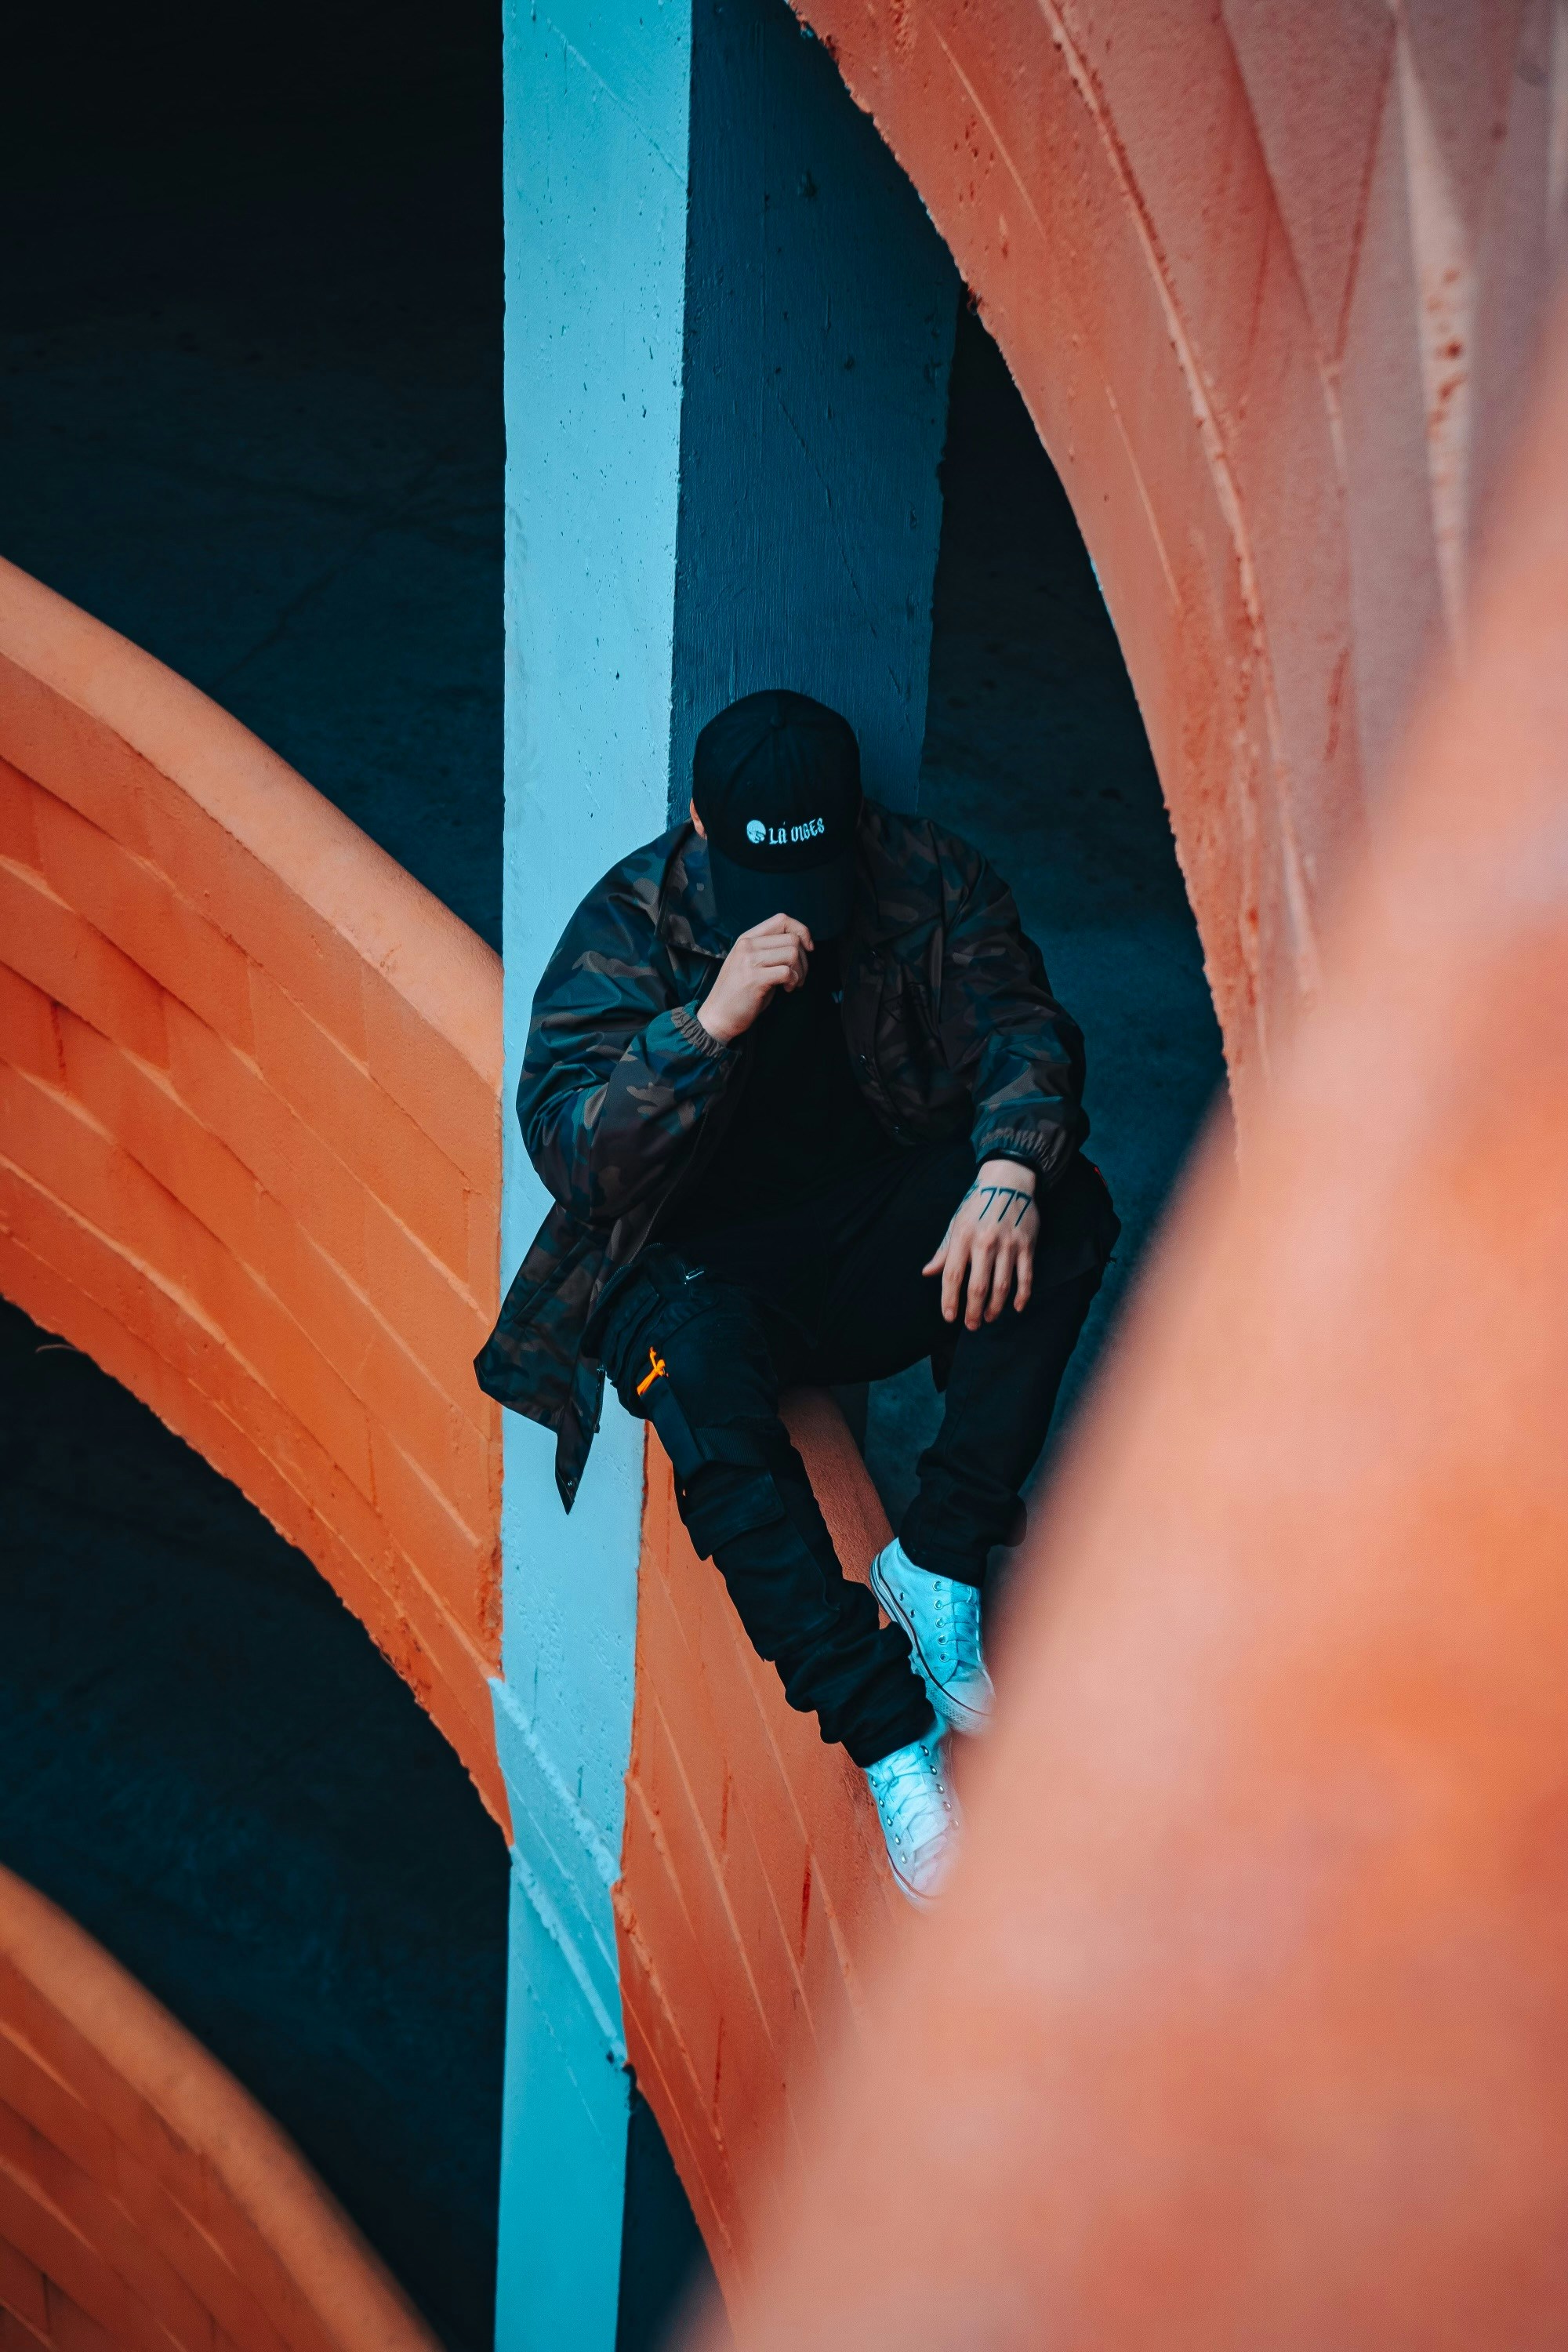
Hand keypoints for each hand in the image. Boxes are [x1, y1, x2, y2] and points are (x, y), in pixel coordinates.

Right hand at [696, 914, 813, 1042]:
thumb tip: (801, 945)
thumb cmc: (739, 992)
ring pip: (792, 953)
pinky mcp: (754, 979)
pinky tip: (787, 989)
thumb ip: (770, 951)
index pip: (781, 920)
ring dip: (800, 971)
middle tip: (799, 975)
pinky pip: (787, 972)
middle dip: (804, 959)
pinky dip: (794, 981)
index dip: (801, 931)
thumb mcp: (751, 963)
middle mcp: (747, 945)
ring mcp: (749, 961)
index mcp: (747, 938)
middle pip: (792, 939)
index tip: (808, 948)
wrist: (718, 1015)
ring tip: (793, 983)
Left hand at [923, 1160, 1038, 1328]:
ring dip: (995, 1308)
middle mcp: (984, 1242)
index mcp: (963, 1237)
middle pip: (977, 1287)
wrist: (1008, 1181)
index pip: (953, 1276)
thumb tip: (927, 1272)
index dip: (950, 1300)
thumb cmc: (977, 1205)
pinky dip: (1022, 1295)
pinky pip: (1026, 1276)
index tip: (949, 1318)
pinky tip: (1016, 1307)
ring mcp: (1008, 1245)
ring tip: (989, 1318)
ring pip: (1001, 1286)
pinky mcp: (1027, 1245)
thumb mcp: (956, 1223)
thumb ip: (944, 1251)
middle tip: (971, 1325)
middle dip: (973, 1311)